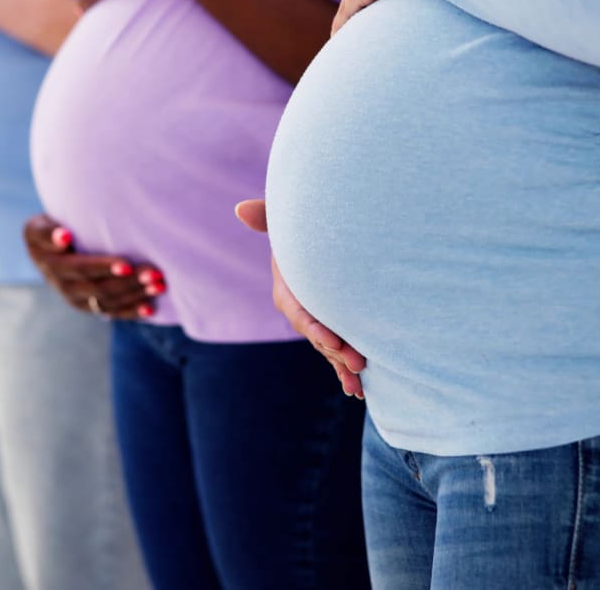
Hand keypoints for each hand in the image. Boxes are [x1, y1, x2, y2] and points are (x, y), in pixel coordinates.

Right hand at [23, 214, 165, 320]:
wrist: (46, 251)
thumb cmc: (48, 230)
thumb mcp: (38, 227)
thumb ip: (47, 232)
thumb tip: (64, 237)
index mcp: (52, 267)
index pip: (81, 269)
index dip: (103, 267)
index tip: (126, 264)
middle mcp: (64, 288)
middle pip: (100, 288)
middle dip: (129, 282)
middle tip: (155, 273)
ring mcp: (78, 301)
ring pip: (109, 302)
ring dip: (136, 295)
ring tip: (160, 285)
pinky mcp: (90, 308)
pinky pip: (112, 312)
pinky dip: (132, 312)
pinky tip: (151, 308)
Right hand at [235, 199, 365, 397]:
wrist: (321, 240)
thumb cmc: (302, 229)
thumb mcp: (285, 222)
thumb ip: (268, 217)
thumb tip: (241, 209)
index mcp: (288, 290)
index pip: (299, 311)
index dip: (314, 327)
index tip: (332, 339)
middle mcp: (301, 310)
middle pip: (317, 334)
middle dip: (336, 351)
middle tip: (358, 362)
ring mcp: (317, 320)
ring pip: (329, 348)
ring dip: (342, 366)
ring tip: (358, 385)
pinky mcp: (333, 328)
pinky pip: (338, 352)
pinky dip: (346, 370)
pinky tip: (359, 390)